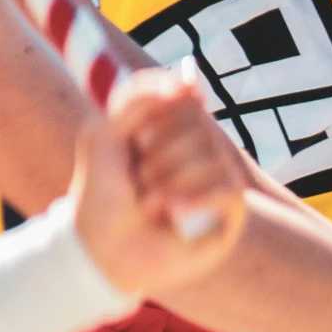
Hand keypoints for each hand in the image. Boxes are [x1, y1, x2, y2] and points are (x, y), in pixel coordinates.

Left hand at [70, 69, 244, 299]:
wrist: (102, 247)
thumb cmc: (101, 193)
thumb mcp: (103, 134)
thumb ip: (137, 98)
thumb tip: (189, 85)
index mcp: (175, 127)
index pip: (188, 100)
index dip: (160, 120)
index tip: (137, 140)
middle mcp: (200, 150)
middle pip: (200, 128)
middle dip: (160, 156)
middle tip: (140, 181)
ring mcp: (217, 180)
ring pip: (213, 158)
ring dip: (170, 182)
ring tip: (150, 203)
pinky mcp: (229, 214)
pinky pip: (229, 189)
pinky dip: (196, 199)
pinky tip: (173, 215)